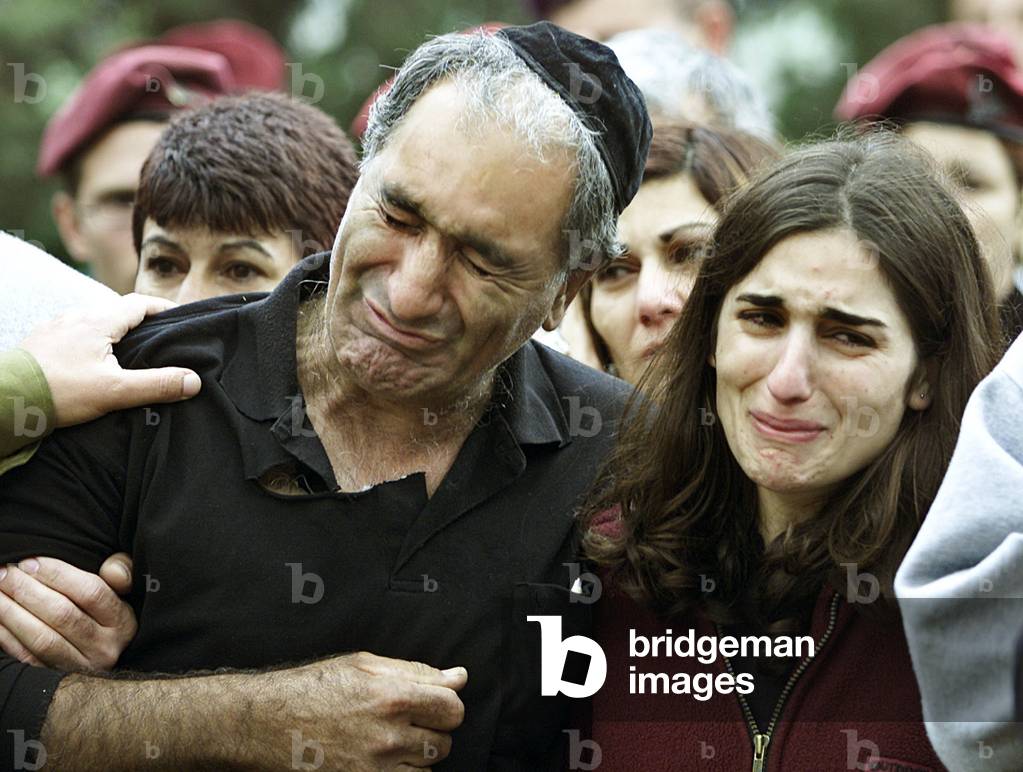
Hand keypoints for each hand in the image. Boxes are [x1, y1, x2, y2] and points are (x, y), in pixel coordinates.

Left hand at [0, 553, 136, 670]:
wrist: (103, 653)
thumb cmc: (108, 611)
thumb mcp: (125, 590)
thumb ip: (122, 571)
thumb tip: (110, 571)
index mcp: (123, 622)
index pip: (91, 593)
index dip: (58, 575)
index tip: (31, 562)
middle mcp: (104, 647)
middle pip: (63, 615)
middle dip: (28, 590)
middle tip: (5, 572)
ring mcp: (79, 666)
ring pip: (42, 638)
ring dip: (11, 612)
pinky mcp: (55, 678)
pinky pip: (26, 656)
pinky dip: (6, 635)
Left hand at [19, 293, 200, 427]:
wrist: (6, 399)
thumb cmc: (59, 392)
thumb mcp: (115, 392)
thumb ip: (156, 385)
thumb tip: (194, 380)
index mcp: (98, 322)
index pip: (139, 304)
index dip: (162, 309)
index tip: (178, 318)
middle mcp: (75, 317)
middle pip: (116, 313)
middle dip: (138, 324)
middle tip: (155, 342)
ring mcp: (54, 328)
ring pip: (91, 323)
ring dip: (109, 334)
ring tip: (121, 356)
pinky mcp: (39, 342)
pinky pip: (70, 335)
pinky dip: (85, 343)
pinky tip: (86, 364)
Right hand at [278, 651, 467, 769]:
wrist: (264, 723)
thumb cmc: (312, 688)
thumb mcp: (364, 665)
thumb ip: (417, 672)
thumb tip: (458, 677)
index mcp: (393, 697)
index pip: (453, 708)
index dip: (445, 704)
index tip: (431, 704)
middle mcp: (388, 737)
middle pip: (443, 741)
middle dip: (430, 730)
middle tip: (403, 722)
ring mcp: (375, 770)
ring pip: (426, 769)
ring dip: (415, 757)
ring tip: (386, 741)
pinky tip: (380, 762)